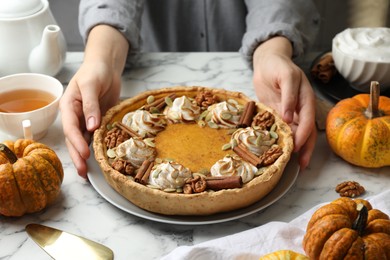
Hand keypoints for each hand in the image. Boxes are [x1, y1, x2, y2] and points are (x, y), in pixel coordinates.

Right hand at [59, 25, 128, 177]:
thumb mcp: (91, 85)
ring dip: (85, 156)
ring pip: (84, 141)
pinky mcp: (98, 121)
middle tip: (83, 172)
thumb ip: (90, 105)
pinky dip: (97, 147)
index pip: (70, 127)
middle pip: (74, 139)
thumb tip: (91, 127)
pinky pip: (96, 136)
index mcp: (69, 106)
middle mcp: (75, 116)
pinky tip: (101, 158)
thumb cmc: (95, 71)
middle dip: (78, 156)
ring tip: (89, 172)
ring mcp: (86, 120)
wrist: (106, 67)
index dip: (76, 141)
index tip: (84, 153)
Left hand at [252, 37, 316, 169]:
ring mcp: (289, 114)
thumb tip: (289, 118)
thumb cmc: (279, 66)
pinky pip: (281, 130)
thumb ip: (289, 96)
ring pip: (295, 134)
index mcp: (305, 100)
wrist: (267, 63)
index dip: (303, 136)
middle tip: (301, 166)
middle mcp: (299, 110)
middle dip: (304, 149)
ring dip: (294, 149)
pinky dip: (281, 141)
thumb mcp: (286, 76)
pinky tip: (277, 152)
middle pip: (305, 132)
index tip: (296, 148)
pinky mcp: (277, 116)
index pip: (307, 121)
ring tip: (291, 165)